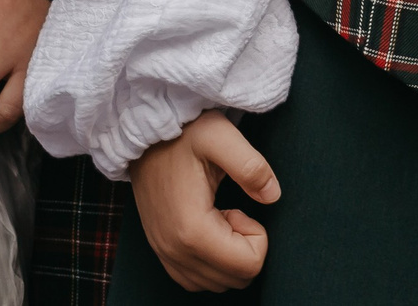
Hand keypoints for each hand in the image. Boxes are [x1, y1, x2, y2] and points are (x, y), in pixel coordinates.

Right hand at [132, 111, 278, 291]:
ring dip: (230, 256)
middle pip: (236, 279)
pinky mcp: (161, 251)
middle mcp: (175, 251)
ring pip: (217, 283)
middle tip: (234, 211)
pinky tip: (210, 228)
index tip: (242, 207)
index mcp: (192, 229)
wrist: (144, 133)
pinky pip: (195, 279)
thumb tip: (273, 196)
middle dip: (246, 248)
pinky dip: (212, 263)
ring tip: (221, 218)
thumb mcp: (221, 136)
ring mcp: (165, 254)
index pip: (249, 265)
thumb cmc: (184, 133)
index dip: (258, 237)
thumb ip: (251, 166)